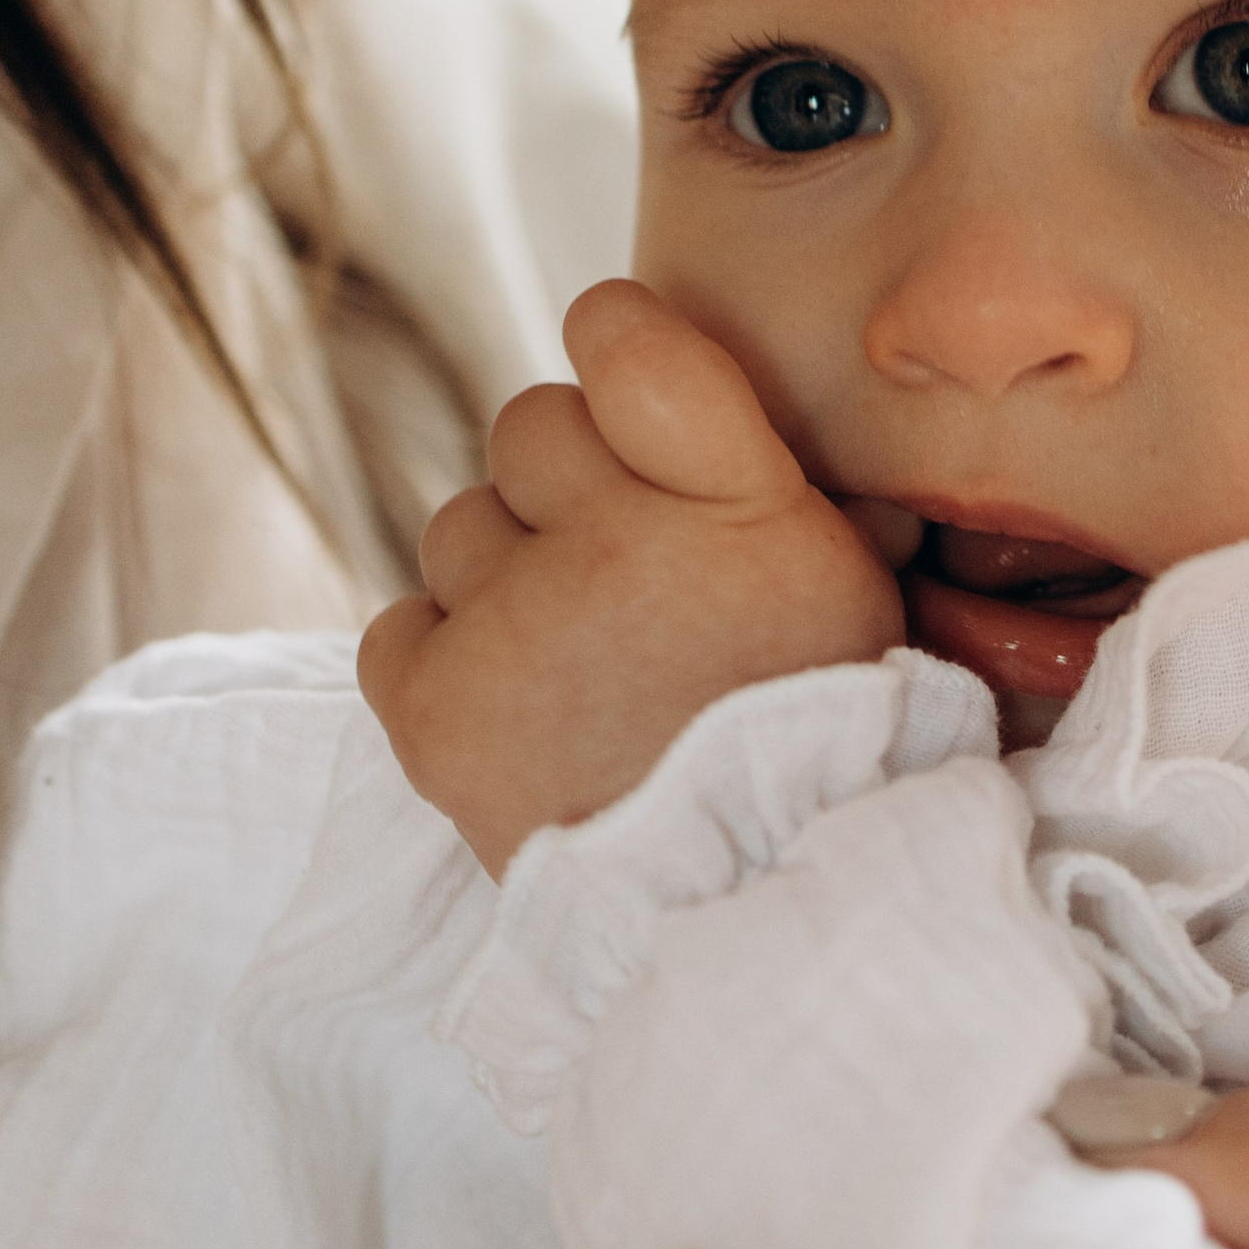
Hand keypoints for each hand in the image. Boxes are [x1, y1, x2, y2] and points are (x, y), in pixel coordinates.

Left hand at [360, 280, 901, 875]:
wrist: (744, 910)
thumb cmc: (813, 743)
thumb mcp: (850, 592)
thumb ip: (778, 489)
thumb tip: (736, 418)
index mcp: (738, 505)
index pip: (625, 338)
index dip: (612, 339)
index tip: (623, 380)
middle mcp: (616, 545)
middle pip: (528, 425)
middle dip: (564, 482)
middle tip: (619, 573)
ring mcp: (515, 627)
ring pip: (460, 525)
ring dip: (505, 575)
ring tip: (574, 661)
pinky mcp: (433, 712)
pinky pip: (398, 624)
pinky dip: (444, 657)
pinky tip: (516, 704)